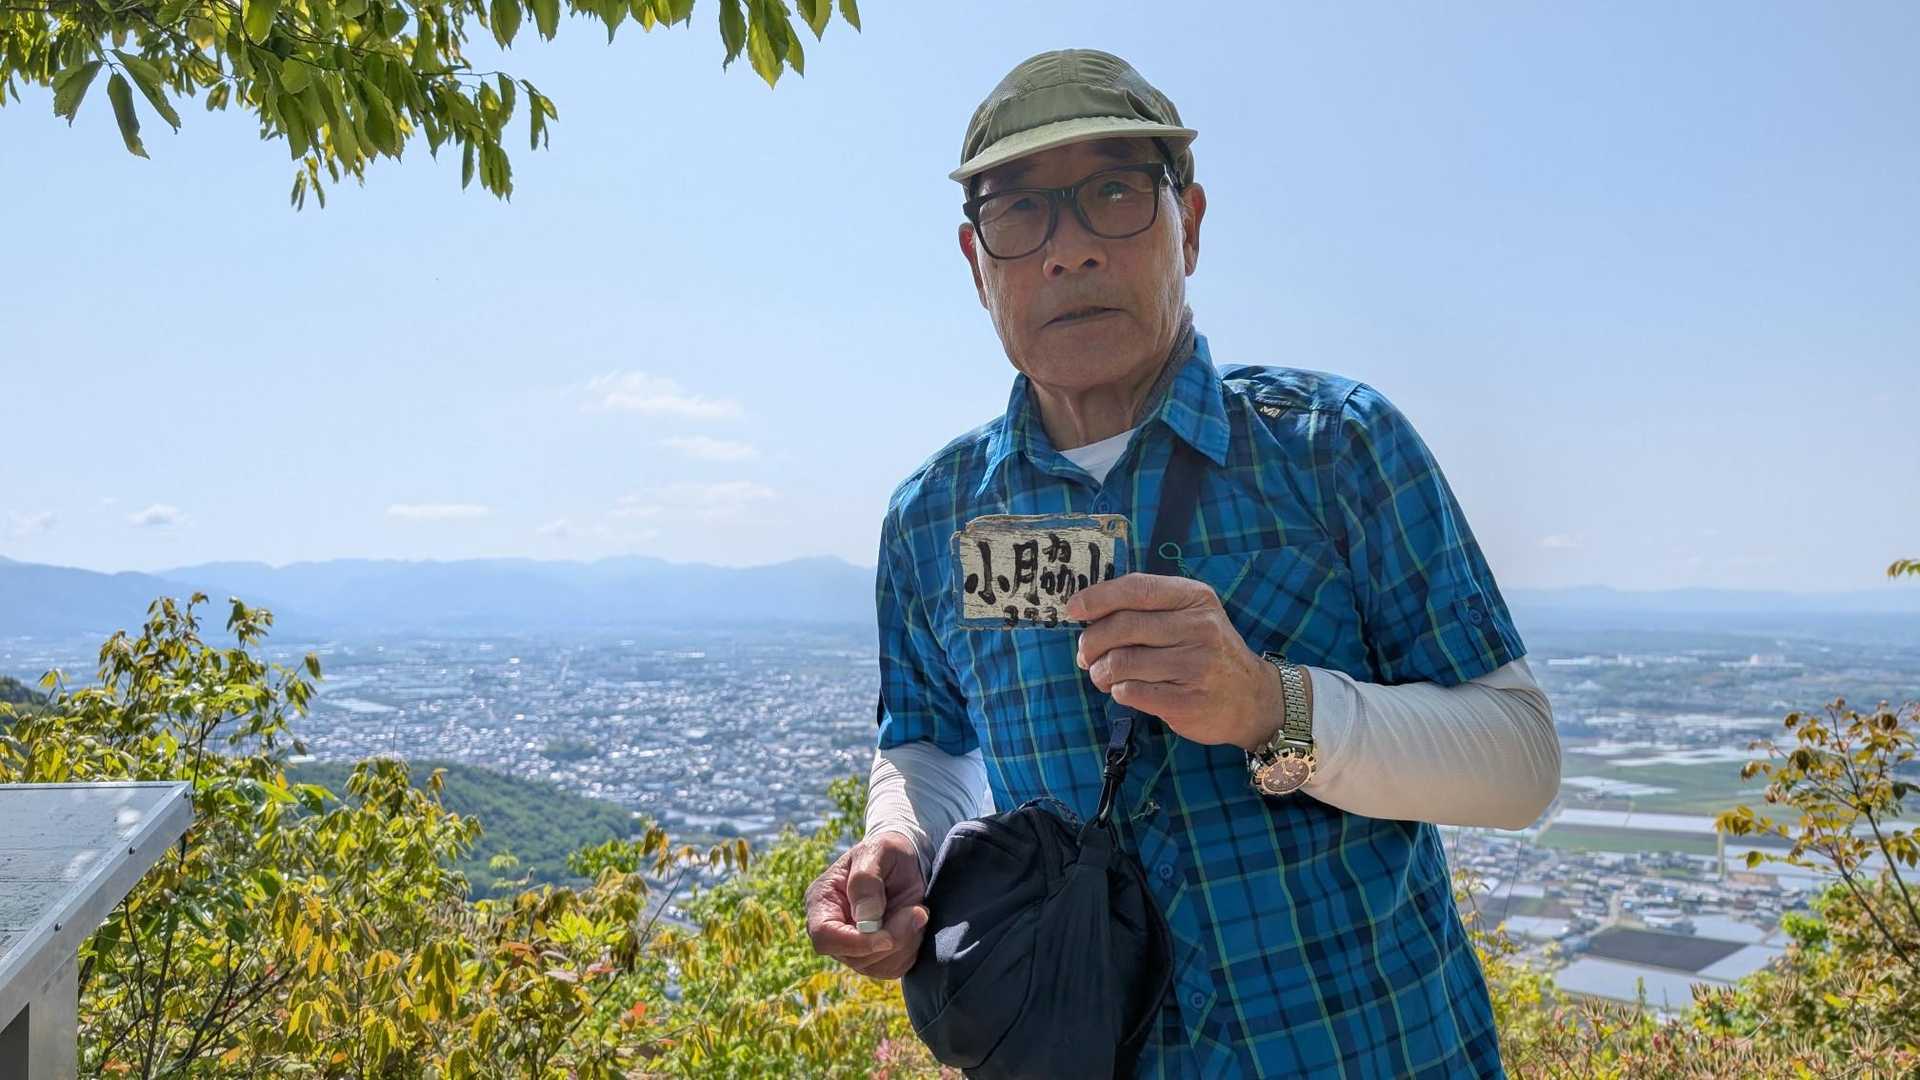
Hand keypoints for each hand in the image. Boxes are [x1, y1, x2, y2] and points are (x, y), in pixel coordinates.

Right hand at [804, 831, 928, 979]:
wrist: (903, 861)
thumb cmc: (885, 851)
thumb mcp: (877, 851)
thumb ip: (866, 880)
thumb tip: (865, 917)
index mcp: (822, 903)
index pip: (824, 937)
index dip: (855, 943)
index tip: (887, 936)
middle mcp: (833, 929)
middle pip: (854, 956)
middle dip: (891, 938)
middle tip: (917, 911)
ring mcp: (853, 946)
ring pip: (876, 967)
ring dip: (905, 943)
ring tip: (917, 912)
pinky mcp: (875, 956)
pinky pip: (893, 968)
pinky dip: (911, 949)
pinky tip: (915, 924)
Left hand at [1064, 571, 1291, 751]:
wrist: (1253, 698)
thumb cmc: (1209, 653)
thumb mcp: (1192, 616)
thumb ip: (1150, 607)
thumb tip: (1089, 609)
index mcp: (1195, 599)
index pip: (1137, 588)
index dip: (1098, 597)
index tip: (1073, 608)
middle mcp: (1198, 628)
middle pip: (1122, 627)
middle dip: (1092, 642)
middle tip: (1085, 655)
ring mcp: (1195, 666)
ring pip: (1122, 662)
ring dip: (1101, 672)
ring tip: (1102, 676)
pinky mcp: (1187, 702)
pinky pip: (1132, 692)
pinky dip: (1118, 691)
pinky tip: (1125, 690)